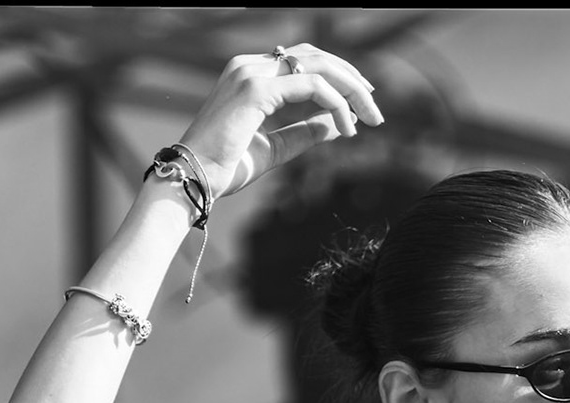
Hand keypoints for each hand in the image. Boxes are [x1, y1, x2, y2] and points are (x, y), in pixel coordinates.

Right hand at [175, 43, 383, 197]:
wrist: (194, 178)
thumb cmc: (227, 166)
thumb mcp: (275, 147)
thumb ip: (304, 132)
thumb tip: (337, 125)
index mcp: (250, 74)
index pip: (303, 60)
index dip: (338, 77)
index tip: (362, 104)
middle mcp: (249, 65)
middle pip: (315, 56)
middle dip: (352, 80)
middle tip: (375, 109)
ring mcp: (251, 72)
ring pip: (318, 66)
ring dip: (351, 90)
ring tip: (370, 118)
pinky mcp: (256, 88)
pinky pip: (312, 87)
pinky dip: (336, 105)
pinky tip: (347, 128)